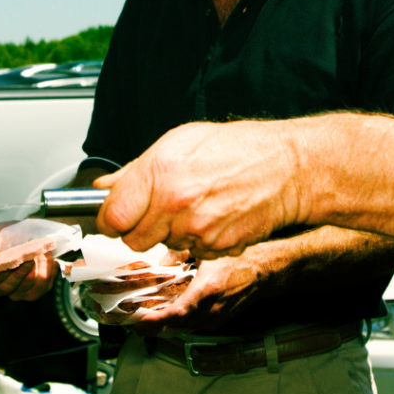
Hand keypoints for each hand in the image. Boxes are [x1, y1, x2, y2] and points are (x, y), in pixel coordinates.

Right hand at [0, 219, 56, 301]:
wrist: (31, 234)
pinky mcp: (36, 291)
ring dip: (37, 270)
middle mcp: (1, 288)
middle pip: (8, 287)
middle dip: (20, 273)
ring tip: (42, 253)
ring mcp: (18, 292)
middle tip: (30, 259)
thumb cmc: (9, 235)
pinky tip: (50, 258)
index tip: (10, 263)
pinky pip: (43, 286)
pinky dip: (48, 271)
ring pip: (27, 288)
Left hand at [94, 119, 305, 256]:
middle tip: (159, 209)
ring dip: (170, 234)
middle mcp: (174, 202)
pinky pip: (190, 252)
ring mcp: (196, 228)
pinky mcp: (216, 247)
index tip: (117, 215)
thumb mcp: (181, 141)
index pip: (112, 216)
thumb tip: (105, 185)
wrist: (288, 168)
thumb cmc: (239, 148)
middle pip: (132, 240)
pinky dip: (196, 241)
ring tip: (193, 207)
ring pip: (162, 247)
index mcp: (160, 171)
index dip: (111, 218)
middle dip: (140, 228)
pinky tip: (211, 218)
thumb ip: (137, 168)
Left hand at [130, 254, 262, 334]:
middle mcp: (212, 309)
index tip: (137, 321)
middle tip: (130, 320)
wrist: (264, 270)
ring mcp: (216, 318)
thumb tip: (160, 263)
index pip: (177, 314)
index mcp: (208, 289)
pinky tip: (167, 313)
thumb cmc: (240, 258)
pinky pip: (192, 326)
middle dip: (150, 327)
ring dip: (163, 326)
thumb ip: (179, 255)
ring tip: (143, 317)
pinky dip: (177, 322)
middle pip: (175, 327)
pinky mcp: (218, 322)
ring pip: (182, 328)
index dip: (155, 321)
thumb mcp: (206, 249)